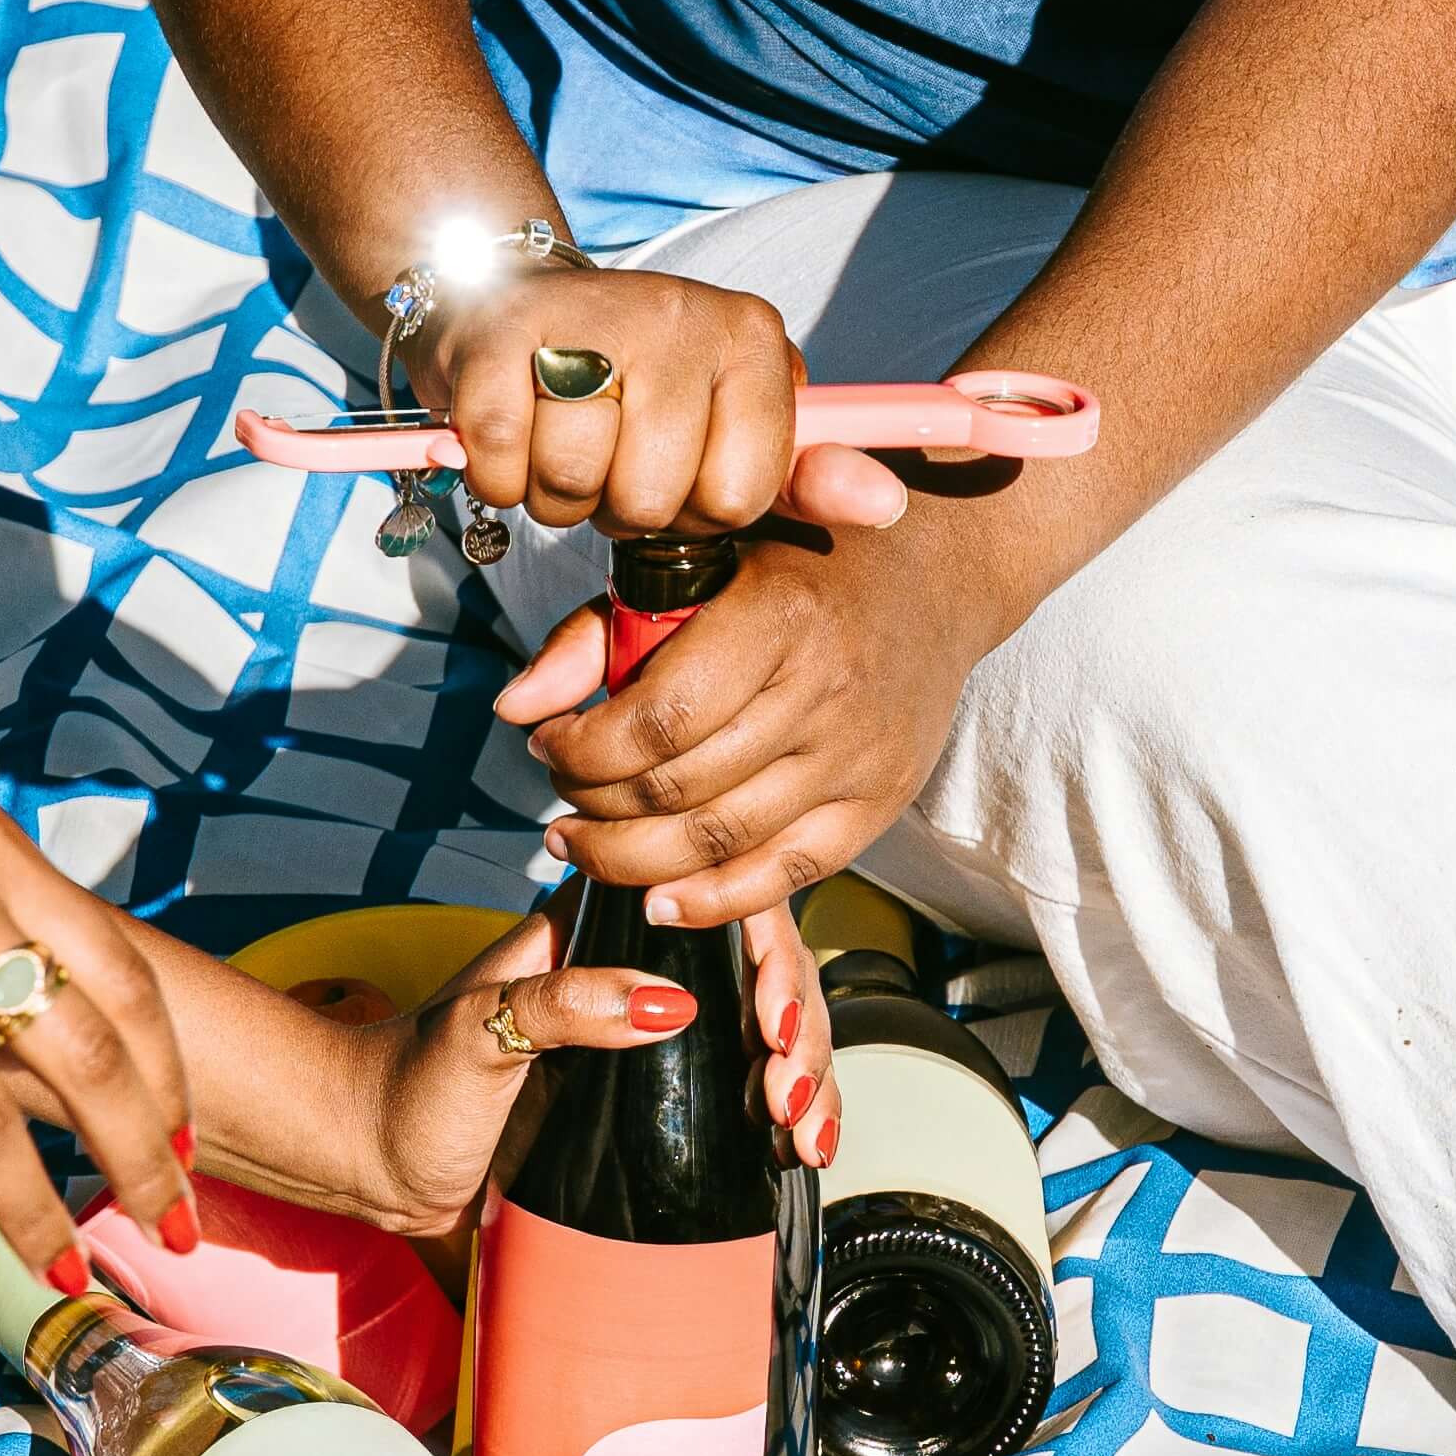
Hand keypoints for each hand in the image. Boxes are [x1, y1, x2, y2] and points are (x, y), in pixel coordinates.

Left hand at [353, 906, 841, 1234]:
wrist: (371, 1159)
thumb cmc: (406, 1084)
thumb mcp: (477, 1030)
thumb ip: (564, 1006)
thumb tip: (668, 1004)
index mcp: (603, 933)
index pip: (720, 915)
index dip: (767, 961)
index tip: (770, 1023)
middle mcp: (642, 978)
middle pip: (763, 982)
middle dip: (798, 1036)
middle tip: (787, 1095)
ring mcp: (657, 1043)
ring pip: (769, 1039)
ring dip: (807, 1082)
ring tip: (805, 1135)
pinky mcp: (657, 1104)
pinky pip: (744, 1096)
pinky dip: (787, 1118)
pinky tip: (803, 1148)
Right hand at [414, 264, 909, 534]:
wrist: (514, 302)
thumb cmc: (637, 388)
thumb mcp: (734, 429)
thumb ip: (808, 479)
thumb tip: (888, 506)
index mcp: (753, 339)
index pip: (736, 498)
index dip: (694, 510)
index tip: (676, 464)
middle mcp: (682, 313)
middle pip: (649, 499)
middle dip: (616, 504)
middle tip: (607, 453)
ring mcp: (591, 318)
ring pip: (571, 483)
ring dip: (554, 491)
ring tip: (560, 438)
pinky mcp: (502, 336)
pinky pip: (503, 464)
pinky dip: (499, 474)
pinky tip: (514, 431)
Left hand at [496, 523, 1001, 924]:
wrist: (938, 570)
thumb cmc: (796, 554)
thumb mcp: (699, 559)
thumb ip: (602, 630)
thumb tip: (516, 709)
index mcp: (779, 616)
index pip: (659, 720)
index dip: (584, 749)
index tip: (548, 742)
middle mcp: (826, 693)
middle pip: (681, 789)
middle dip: (596, 805)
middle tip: (559, 796)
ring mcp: (858, 758)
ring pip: (721, 842)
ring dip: (632, 859)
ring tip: (583, 844)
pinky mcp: (879, 803)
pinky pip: (785, 875)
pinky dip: (713, 901)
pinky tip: (658, 896)